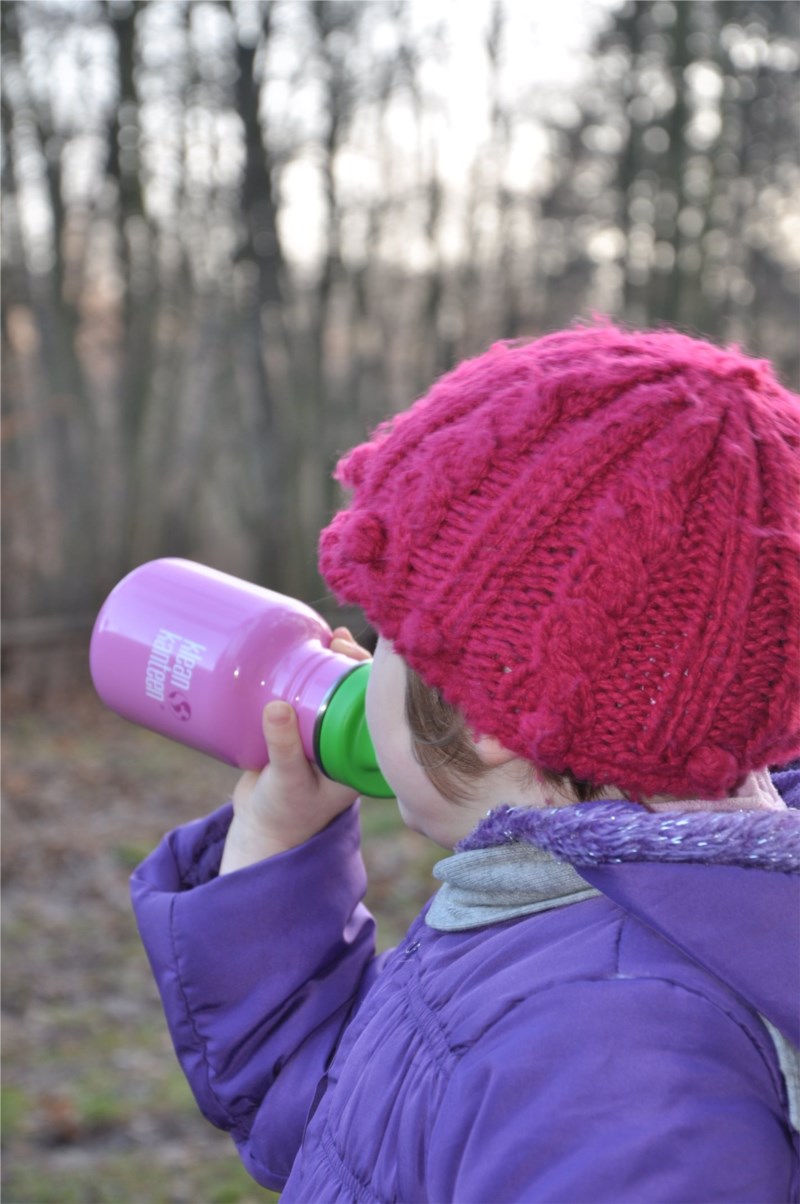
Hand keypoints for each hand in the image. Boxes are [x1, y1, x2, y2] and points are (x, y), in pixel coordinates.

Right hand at [220, 628, 371, 873]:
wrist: (261, 830)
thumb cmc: (284, 813)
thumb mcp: (287, 779)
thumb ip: (284, 747)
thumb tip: (276, 707)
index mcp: (361, 755)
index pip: (376, 707)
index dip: (372, 678)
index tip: (354, 656)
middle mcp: (349, 742)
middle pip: (357, 692)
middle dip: (352, 663)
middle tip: (335, 641)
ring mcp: (326, 735)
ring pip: (334, 691)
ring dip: (333, 663)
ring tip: (326, 637)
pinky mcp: (301, 731)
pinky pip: (309, 697)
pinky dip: (308, 674)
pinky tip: (306, 649)